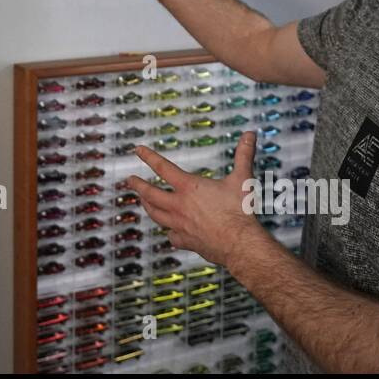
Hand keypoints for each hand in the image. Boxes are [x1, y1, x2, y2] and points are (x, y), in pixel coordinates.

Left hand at [124, 131, 262, 266]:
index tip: (138, 150)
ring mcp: (180, 225)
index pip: (163, 167)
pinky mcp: (186, 241)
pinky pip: (172, 236)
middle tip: (129, 180)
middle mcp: (179, 205)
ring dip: (148, 206)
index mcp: (189, 187)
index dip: (149, 156)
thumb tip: (250, 134)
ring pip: (156, 215)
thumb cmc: (240, 211)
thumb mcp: (242, 178)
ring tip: (143, 201)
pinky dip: (169, 232)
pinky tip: (170, 231)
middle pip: (150, 194)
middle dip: (138, 185)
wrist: (240, 243)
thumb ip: (244, 154)